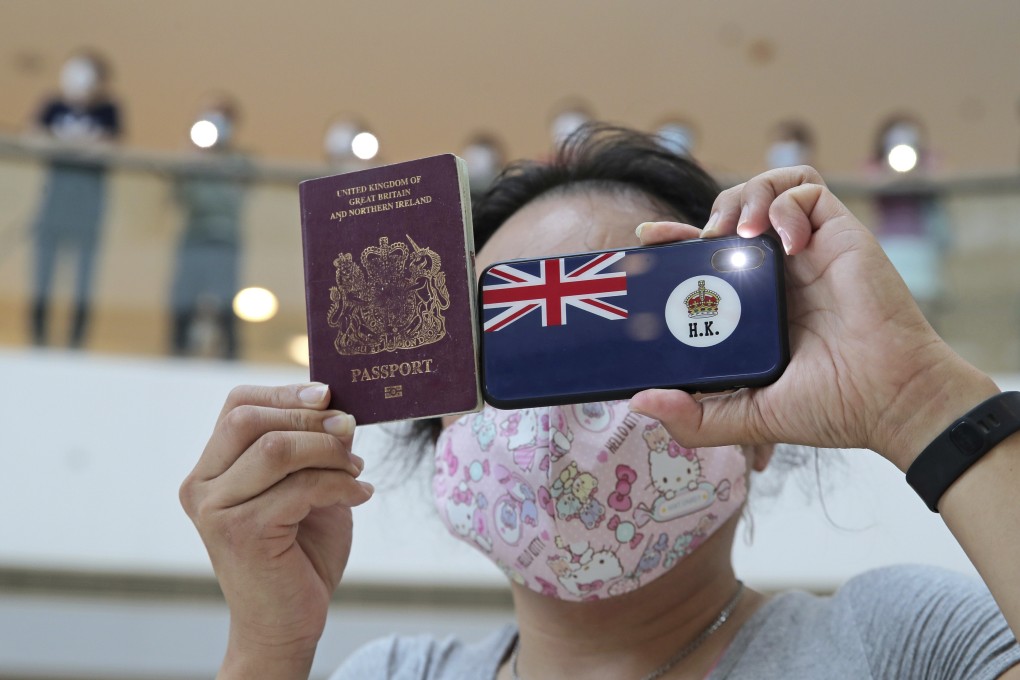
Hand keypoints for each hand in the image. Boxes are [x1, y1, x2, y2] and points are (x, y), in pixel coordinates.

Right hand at [179, 384, 372, 675]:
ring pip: (277, 448)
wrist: (286, 622)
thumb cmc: (298, 553)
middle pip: (250, 419)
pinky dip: (340, 485)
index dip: (285, 392)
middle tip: (350, 430)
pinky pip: (300, 487)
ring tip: (356, 469)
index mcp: (210, 469)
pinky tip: (360, 495)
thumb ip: (311, 448)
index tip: (329, 396)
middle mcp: (203, 486)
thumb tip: (338, 407)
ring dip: (329, 451)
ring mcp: (217, 510)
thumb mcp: (306, 486)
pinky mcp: (243, 533)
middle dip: (309, 417)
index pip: (237, 405)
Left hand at [630, 166, 997, 469]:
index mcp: (756, 304)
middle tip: (693, 240)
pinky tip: (784, 242)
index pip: (707, 257)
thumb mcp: (748, 417)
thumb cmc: (832, 407)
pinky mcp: (840, 234)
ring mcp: (809, 251)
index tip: (647, 238)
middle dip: (704, 213)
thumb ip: (695, 418)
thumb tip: (640, 403)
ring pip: (767, 189)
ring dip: (743, 198)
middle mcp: (780, 273)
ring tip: (737, 232)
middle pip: (731, 215)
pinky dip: (786, 203)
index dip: (675, 240)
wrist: (891, 400)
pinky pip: (807, 189)